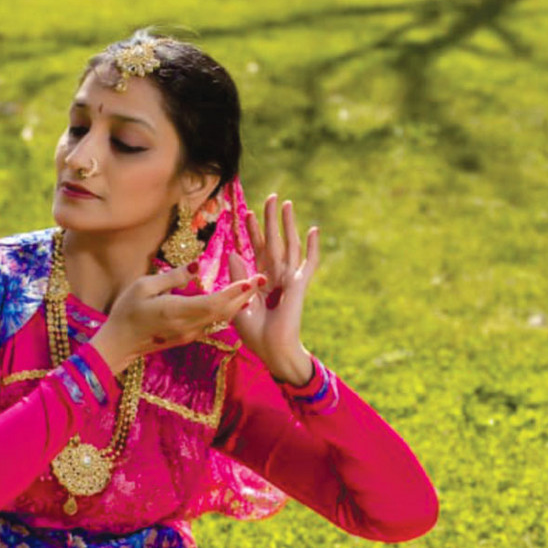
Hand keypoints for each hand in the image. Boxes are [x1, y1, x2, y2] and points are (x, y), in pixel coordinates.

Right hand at [90, 262, 264, 374]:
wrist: (120, 343)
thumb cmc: (126, 310)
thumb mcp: (143, 287)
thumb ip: (173, 277)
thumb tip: (197, 266)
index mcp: (176, 311)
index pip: (213, 302)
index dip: (234, 292)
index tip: (251, 279)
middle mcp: (188, 325)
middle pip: (224, 311)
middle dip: (244, 295)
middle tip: (263, 278)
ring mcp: (189, 333)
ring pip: (221, 318)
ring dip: (238, 303)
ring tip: (254, 286)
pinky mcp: (188, 336)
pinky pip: (213, 321)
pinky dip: (226, 309)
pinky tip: (236, 299)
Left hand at [230, 193, 319, 384]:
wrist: (272, 351)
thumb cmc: (256, 334)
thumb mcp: (238, 303)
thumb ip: (237, 278)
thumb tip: (234, 253)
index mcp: (260, 281)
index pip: (256, 250)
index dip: (252, 232)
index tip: (247, 213)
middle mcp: (275, 276)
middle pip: (273, 241)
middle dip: (271, 220)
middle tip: (272, 197)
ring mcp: (288, 280)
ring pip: (289, 245)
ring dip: (288, 224)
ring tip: (287, 203)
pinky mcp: (299, 285)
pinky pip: (308, 264)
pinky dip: (312, 248)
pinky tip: (314, 230)